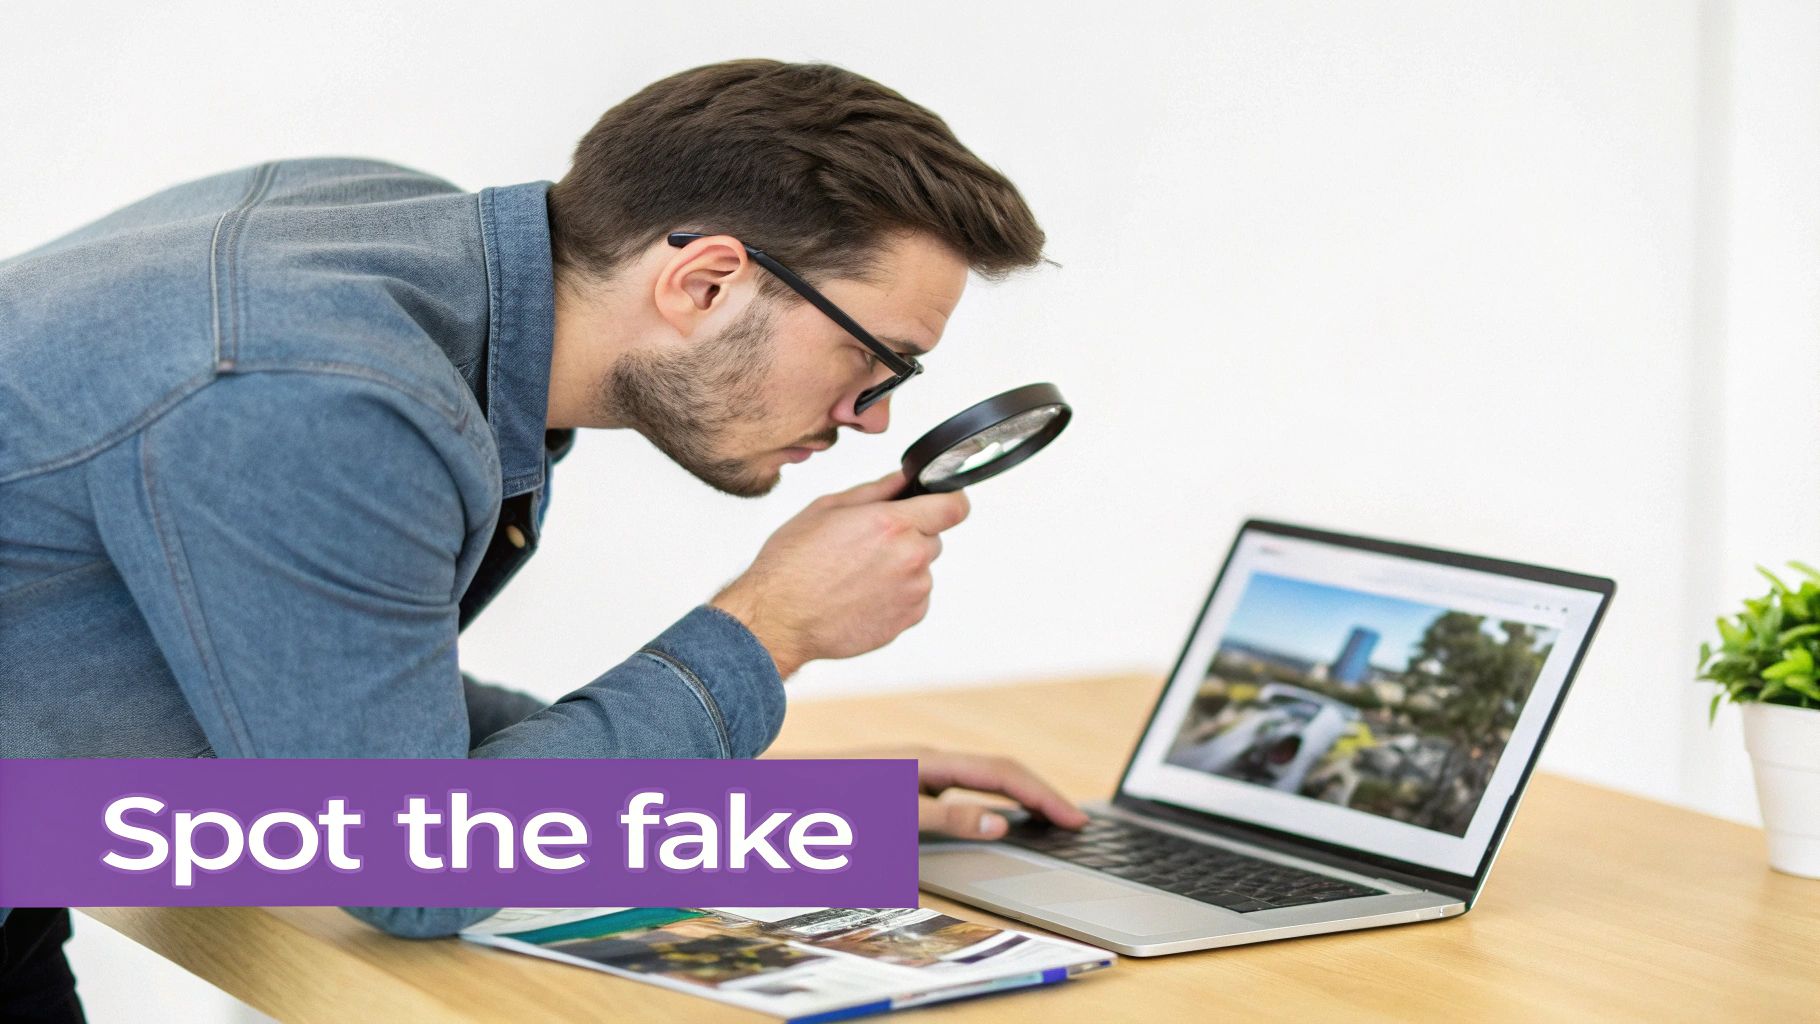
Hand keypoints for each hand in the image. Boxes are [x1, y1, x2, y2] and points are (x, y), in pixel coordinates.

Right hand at [711, 470, 969, 678]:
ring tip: (856, 575)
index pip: (954, 506)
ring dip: (900, 568)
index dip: (949, 500)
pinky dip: (895, 595)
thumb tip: (903, 480)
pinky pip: (914, 598)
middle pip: (933, 538)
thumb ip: (875, 491)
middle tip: (868, 545)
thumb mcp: (828, 509)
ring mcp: (913, 592)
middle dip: (909, 536)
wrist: (779, 618)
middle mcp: (910, 558)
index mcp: (892, 524)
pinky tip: (861, 595)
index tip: (941, 502)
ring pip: (921, 569)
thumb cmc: (793, 564)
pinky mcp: (908, 620)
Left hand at [808, 744, 1089, 839]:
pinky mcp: (898, 783)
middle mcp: (925, 760)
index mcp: (929, 762)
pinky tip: (987, 817)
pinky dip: (986, 801)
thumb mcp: (891, 812)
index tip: (1075, 819)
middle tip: (1072, 821)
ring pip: (979, 779)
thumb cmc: (827, 799)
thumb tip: (1000, 823)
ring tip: (1044, 817)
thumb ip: (945, 818)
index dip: (1043, 796)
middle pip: (999, 771)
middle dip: (1039, 793)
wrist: (771, 785)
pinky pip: (957, 789)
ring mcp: (912, 770)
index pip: (1004, 773)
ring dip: (1015, 796)